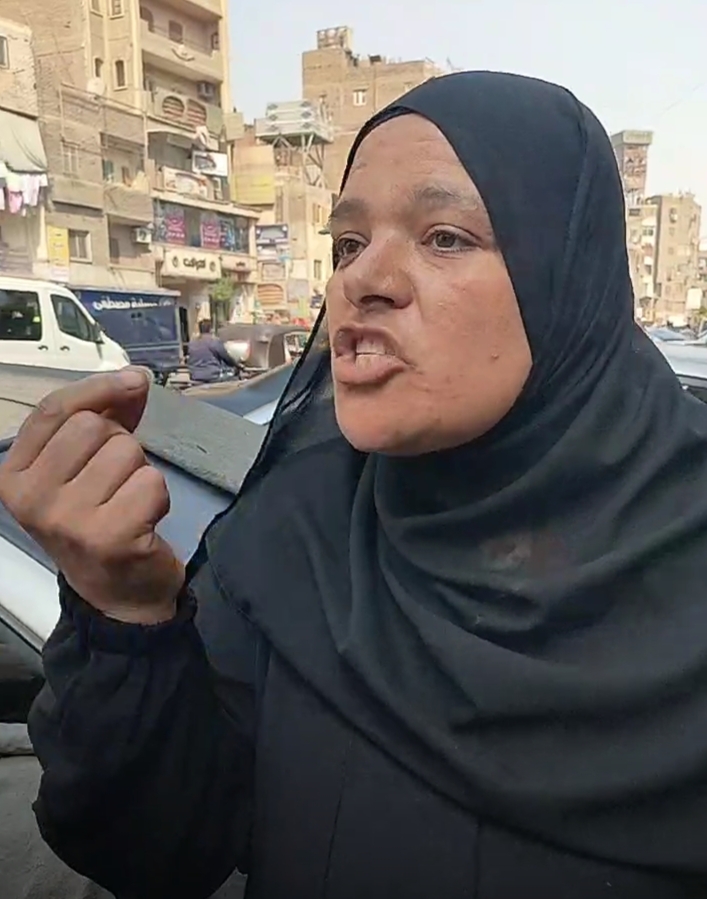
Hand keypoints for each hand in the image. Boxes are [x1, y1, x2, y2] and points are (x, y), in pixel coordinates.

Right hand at [0, 368, 184, 623]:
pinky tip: (143, 521)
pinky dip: (158, 496)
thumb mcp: (87, 466)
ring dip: (140, 472)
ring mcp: (67, 521)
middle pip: (93, 427)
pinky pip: (150, 481)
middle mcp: (31, 499)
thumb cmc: (101, 519)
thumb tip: (135, 378)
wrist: (119, 595)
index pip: (55, 409)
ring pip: (125, 451)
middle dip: (120, 444)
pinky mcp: (109, 537)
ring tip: (128, 502)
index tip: (132, 381)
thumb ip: (106, 417)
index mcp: (13, 476)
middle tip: (117, 480)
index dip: (98, 388)